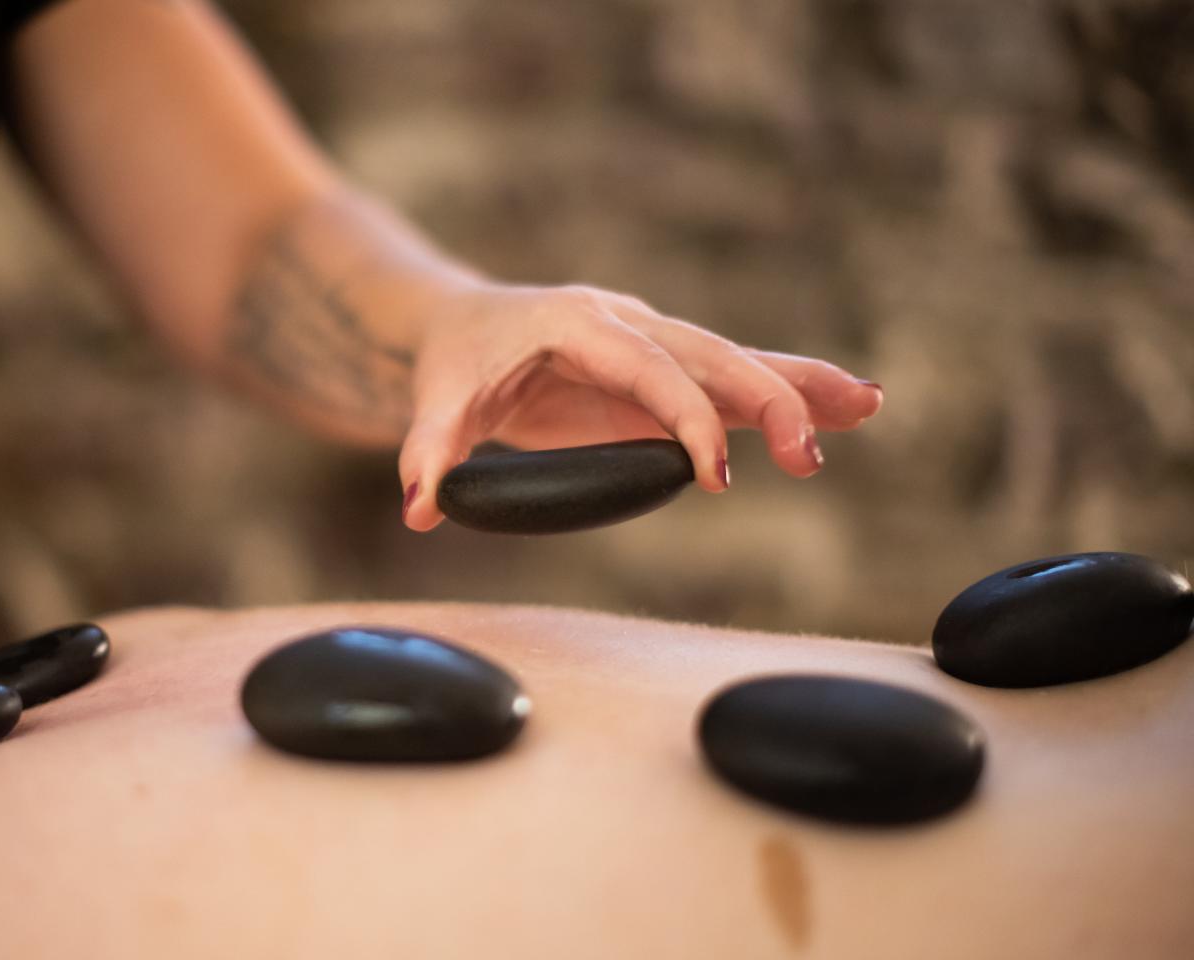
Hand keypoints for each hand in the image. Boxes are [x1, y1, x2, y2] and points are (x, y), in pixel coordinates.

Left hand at [398, 283, 883, 530]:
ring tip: (867, 406)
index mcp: (580, 322)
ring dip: (799, 386)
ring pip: (737, 362)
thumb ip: (432, 449)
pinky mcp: (665, 378)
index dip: (683, 416)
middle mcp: (629, 324)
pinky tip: (848, 408)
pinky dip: (790, 395)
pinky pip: (734, 385)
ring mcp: (655, 347)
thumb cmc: (455, 360)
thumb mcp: (438, 399)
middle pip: (709, 356)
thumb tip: (421, 506)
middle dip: (764, 398)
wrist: (463, 328)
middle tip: (807, 458)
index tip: (713, 473)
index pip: (646, 366)